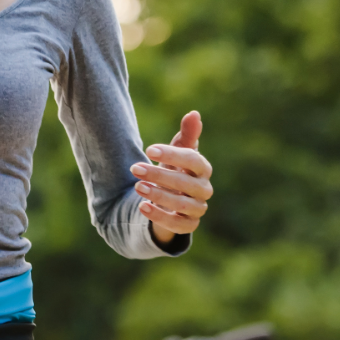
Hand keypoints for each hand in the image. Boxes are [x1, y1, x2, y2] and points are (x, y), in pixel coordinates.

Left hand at [133, 110, 212, 242]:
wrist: (169, 198)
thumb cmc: (175, 170)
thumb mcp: (176, 152)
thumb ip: (186, 135)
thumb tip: (194, 113)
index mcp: (202, 169)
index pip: (194, 161)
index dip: (173, 155)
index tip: (149, 150)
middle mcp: (204, 189)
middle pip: (186, 184)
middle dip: (159, 176)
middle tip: (135, 168)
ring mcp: (198, 209)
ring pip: (182, 205)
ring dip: (159, 195)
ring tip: (137, 186)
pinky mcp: (188, 225)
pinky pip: (178, 225)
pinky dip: (160, 217)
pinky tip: (142, 207)